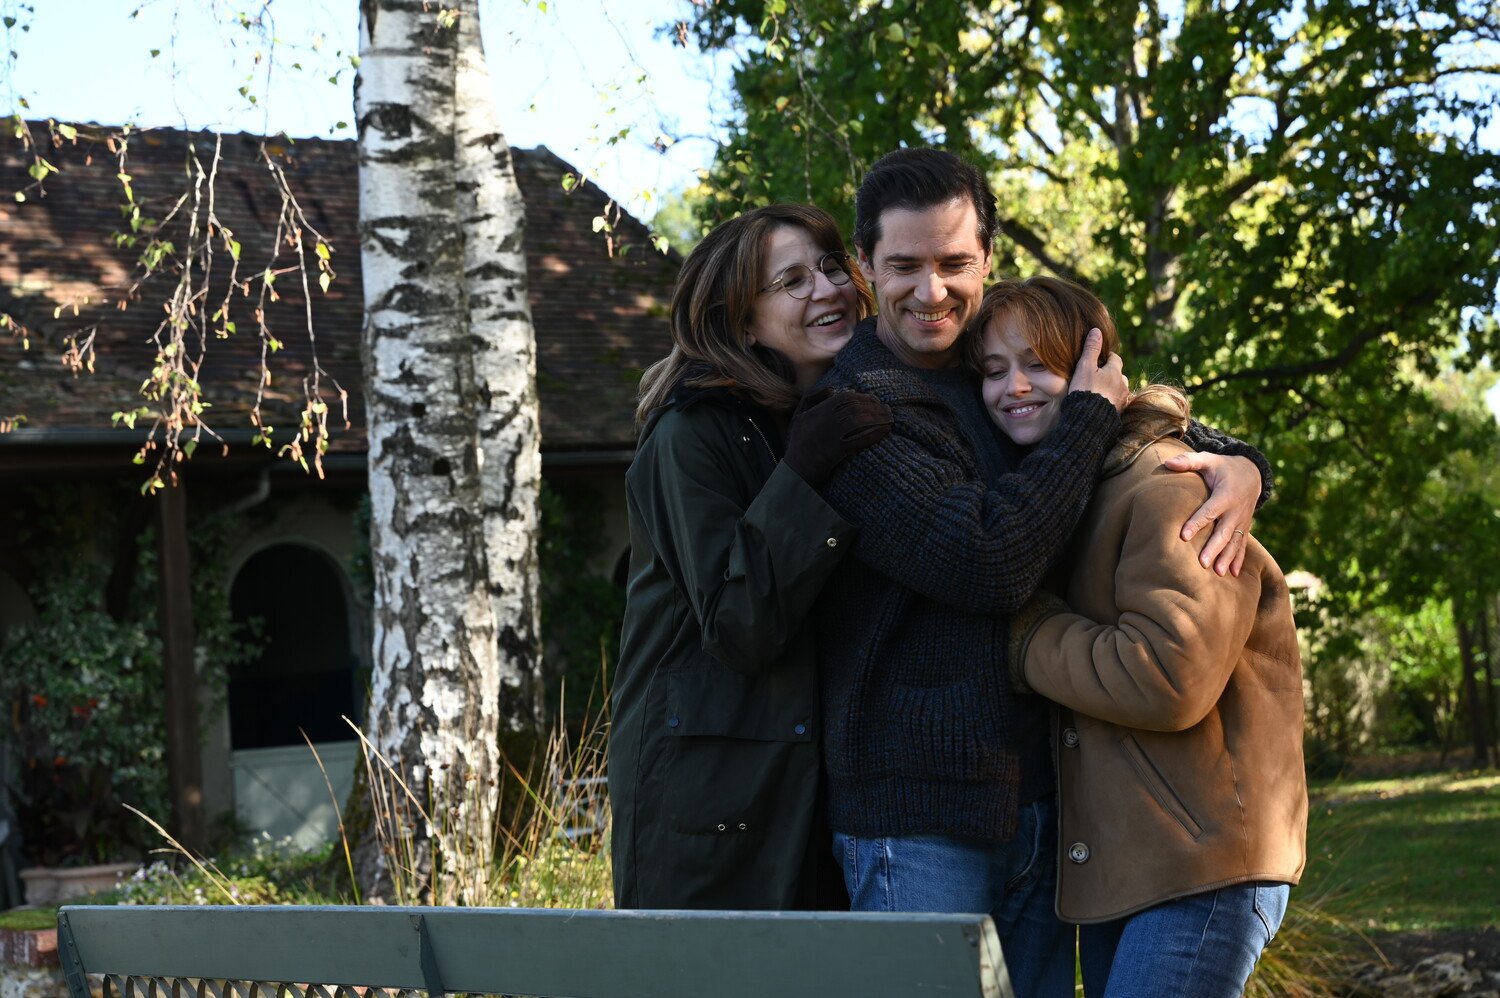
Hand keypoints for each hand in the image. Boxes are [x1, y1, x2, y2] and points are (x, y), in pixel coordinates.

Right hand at [784, 388, 893, 487]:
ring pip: (859, 421)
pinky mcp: (836, 451)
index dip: (863, 397)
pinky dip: (874, 434)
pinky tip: (885, 431)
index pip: (845, 397)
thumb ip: (811, 397)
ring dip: (878, 418)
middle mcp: (824, 420)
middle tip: (888, 410)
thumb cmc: (798, 443)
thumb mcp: (799, 416)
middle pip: (855, 408)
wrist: (795, 470)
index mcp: (817, 411)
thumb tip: (832, 387)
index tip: (875, 400)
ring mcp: (830, 435)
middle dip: (874, 407)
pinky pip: (859, 439)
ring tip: (890, 419)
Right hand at [1067, 328, 1127, 411]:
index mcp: (1115, 372)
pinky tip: (1100, 404)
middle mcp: (1122, 385)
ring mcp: (1122, 400)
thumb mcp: (1085, 367)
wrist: (1089, 421)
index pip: (1115, 358)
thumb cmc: (1085, 391)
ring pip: (1118, 389)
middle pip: (1118, 374)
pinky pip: (1116, 403)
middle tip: (1097, 376)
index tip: (1098, 359)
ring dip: (1111, 388)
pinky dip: (1110, 401)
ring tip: (1098, 392)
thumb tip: (1096, 331)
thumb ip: (1091, 349)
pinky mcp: (1118, 413)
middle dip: (1110, 374)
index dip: (1107, 357)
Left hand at [1162, 452, 1259, 575]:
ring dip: (1226, 558)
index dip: (1197, 523)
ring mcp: (1241, 521)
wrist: (1252, 473)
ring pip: (1234, 542)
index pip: (1209, 511)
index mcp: (1225, 495)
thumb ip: (1189, 461)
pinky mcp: (1244, 528)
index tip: (1183, 535)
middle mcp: (1235, 511)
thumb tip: (1167, 463)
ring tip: (1218, 573)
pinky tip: (1233, 575)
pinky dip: (1239, 560)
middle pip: (1223, 532)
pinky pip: (1242, 545)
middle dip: (1213, 548)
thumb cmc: (1222, 468)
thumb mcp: (1208, 460)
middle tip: (1201, 563)